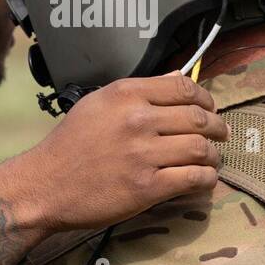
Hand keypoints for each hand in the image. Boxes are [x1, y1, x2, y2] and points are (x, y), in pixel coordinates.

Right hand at [0, 73, 227, 237]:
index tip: (210, 108)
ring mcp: (143, 155)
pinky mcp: (147, 187)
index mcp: (126, 94)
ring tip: (211, 159)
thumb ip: (139, 92)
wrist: (45, 185)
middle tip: (220, 135)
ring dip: (213, 155)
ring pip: (200, 148)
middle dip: (217, 127)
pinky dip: (206, 179)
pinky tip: (204, 179)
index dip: (206, 98)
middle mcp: (137, 120)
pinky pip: (193, 178)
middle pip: (198, 118)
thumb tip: (178, 77)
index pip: (184, 88)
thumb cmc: (70, 144)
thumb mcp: (98, 104)